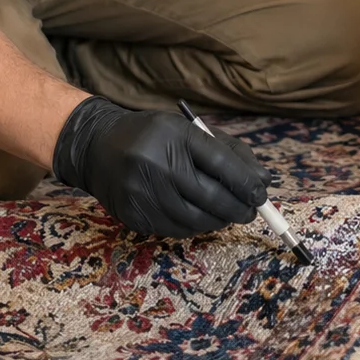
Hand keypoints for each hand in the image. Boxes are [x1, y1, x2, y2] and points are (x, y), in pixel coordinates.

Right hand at [53, 96, 270, 237]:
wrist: (96, 146)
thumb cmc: (152, 136)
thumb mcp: (187, 130)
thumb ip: (227, 151)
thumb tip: (263, 181)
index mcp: (175, 135)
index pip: (221, 163)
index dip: (246, 183)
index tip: (261, 194)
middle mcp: (157, 163)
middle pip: (211, 196)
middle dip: (238, 208)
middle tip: (250, 212)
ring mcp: (142, 191)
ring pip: (195, 219)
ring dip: (218, 221)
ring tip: (226, 215)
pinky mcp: (133, 214)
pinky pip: (174, 229)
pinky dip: (193, 226)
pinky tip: (199, 218)